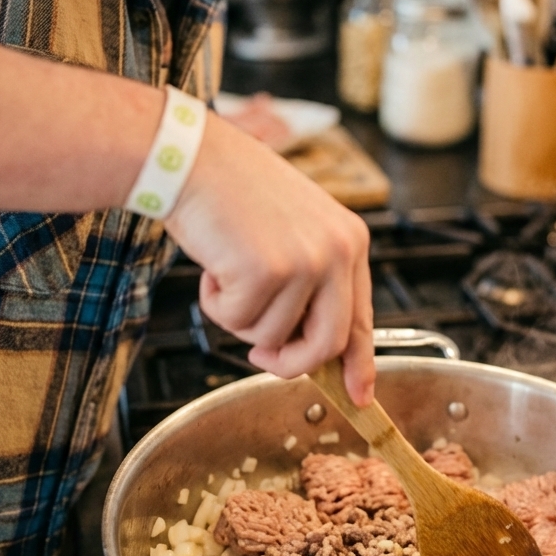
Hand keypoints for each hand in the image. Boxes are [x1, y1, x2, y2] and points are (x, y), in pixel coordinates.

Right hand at [165, 111, 374, 405]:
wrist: (193, 159)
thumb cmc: (233, 191)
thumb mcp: (292, 231)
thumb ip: (310, 283)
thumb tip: (310, 348)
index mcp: (350, 240)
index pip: (362, 318)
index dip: (360, 364)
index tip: (359, 396)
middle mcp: (338, 251)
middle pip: (327, 344)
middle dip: (289, 362)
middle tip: (259, 356)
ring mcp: (306, 262)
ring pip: (272, 336)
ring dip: (238, 316)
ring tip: (226, 270)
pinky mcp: (268, 272)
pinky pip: (238, 322)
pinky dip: (216, 303)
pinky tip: (213, 265)